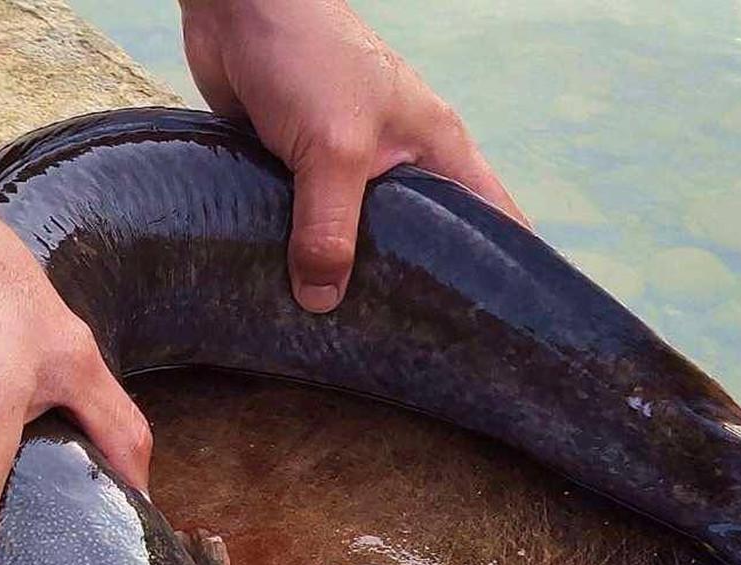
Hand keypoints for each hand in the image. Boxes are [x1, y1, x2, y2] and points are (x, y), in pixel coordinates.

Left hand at [180, 0, 524, 311]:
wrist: (237, 7)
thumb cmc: (309, 56)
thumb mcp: (334, 150)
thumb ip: (330, 229)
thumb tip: (323, 302)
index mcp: (436, 149)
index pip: (490, 219)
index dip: (503, 272)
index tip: (500, 332)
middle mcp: (397, 162)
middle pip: (416, 242)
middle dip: (408, 291)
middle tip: (403, 355)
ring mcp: (345, 167)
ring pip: (353, 239)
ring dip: (341, 277)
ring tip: (341, 342)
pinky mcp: (294, 170)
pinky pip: (303, 227)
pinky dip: (295, 256)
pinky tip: (284, 300)